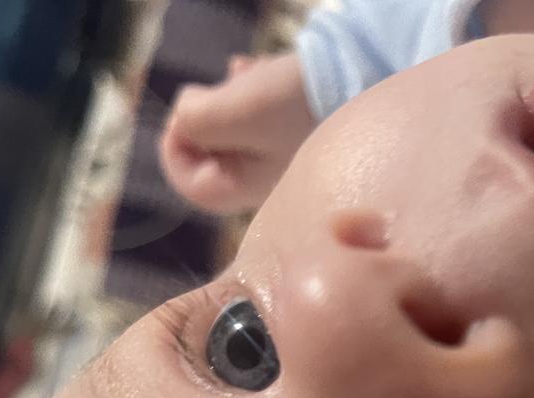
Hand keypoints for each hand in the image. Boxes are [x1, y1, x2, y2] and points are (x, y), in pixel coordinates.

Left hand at [160, 53, 316, 214]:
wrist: (358, 84)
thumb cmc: (294, 104)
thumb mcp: (232, 110)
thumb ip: (193, 119)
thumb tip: (186, 113)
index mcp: (247, 188)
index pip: (188, 182)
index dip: (175, 144)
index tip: (186, 110)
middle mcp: (265, 183)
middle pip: (211, 153)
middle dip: (208, 113)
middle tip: (225, 86)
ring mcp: (283, 161)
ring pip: (234, 131)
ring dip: (230, 96)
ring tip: (248, 73)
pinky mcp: (298, 138)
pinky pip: (260, 119)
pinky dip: (253, 93)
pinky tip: (264, 73)